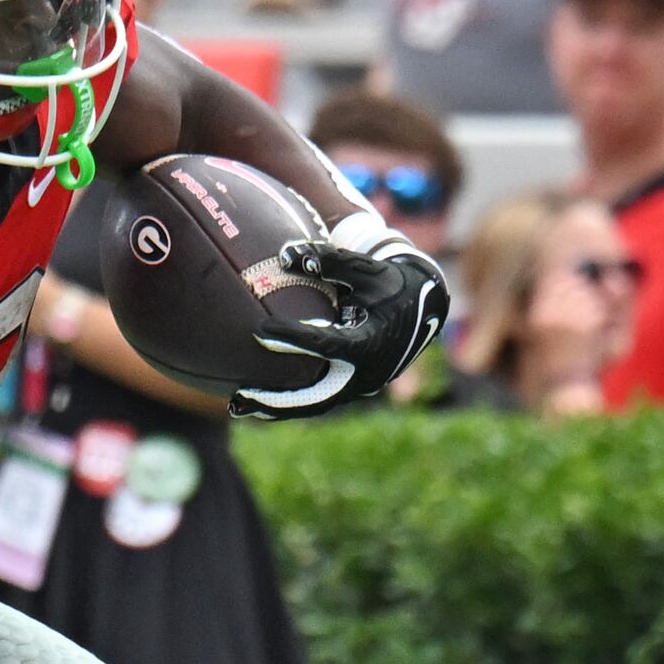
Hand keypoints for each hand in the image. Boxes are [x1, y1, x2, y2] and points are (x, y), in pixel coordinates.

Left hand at [234, 226, 449, 418]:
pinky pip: (320, 400)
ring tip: (238, 407)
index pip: (326, 345)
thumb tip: (286, 254)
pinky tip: (259, 403)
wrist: (425, 307)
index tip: (260, 330)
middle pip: (316, 396)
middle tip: (240, 395)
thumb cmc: (389, 282)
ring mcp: (361, 385)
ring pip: (315, 405)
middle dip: (276, 399)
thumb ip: (327, 260)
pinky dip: (291, 403)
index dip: (293, 338)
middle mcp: (366, 372)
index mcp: (370, 342)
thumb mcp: (364, 268)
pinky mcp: (355, 388)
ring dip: (277, 409)